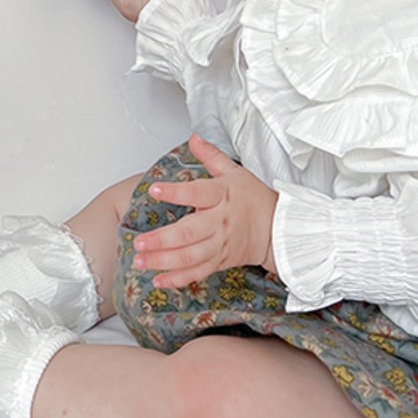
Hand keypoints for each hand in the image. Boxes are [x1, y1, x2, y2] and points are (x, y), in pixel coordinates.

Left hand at [132, 134, 278, 289]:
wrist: (277, 229)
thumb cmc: (254, 199)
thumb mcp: (235, 172)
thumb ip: (211, 156)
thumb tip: (195, 138)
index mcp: (221, 197)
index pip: (197, 193)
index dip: (176, 192)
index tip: (155, 189)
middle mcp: (218, 223)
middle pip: (189, 233)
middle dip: (162, 240)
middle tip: (139, 242)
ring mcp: (219, 245)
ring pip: (190, 256)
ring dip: (164, 261)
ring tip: (141, 261)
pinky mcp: (220, 261)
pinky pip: (197, 272)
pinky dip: (178, 278)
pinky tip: (158, 279)